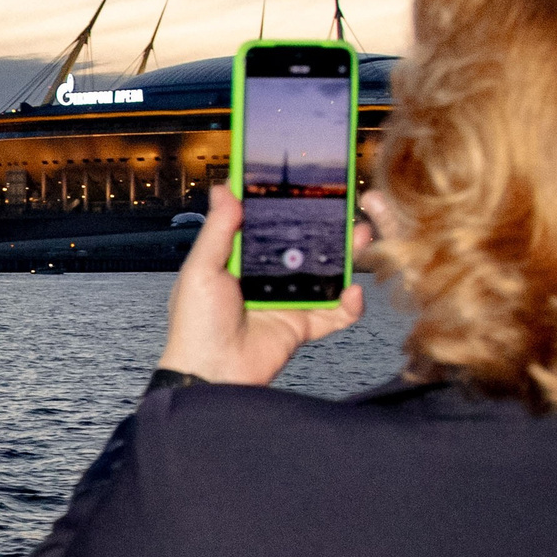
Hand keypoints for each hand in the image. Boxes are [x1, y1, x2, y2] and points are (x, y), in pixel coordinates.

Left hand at [157, 188, 369, 386]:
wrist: (211, 375)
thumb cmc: (195, 326)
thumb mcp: (201, 269)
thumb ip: (217, 230)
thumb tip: (224, 189)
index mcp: (237, 259)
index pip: (265, 224)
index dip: (283, 204)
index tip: (301, 182)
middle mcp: (264, 278)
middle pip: (302, 245)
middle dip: (325, 226)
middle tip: (343, 206)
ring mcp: (285, 301)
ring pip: (323, 273)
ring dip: (344, 256)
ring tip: (361, 238)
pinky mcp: (301, 325)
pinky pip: (333, 313)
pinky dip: (348, 304)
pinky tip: (353, 292)